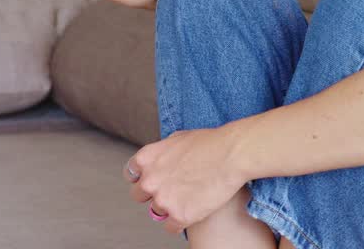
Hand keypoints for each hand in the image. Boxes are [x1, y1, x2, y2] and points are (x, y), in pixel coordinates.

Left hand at [123, 127, 246, 235]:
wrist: (233, 154)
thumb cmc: (211, 142)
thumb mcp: (179, 137)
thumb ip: (163, 150)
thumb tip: (161, 158)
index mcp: (146, 159)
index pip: (131, 174)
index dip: (144, 177)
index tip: (156, 179)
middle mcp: (149, 181)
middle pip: (140, 196)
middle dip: (155, 193)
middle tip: (173, 190)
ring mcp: (163, 200)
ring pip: (157, 212)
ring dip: (170, 207)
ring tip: (190, 198)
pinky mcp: (179, 216)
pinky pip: (171, 227)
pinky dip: (180, 221)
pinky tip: (194, 211)